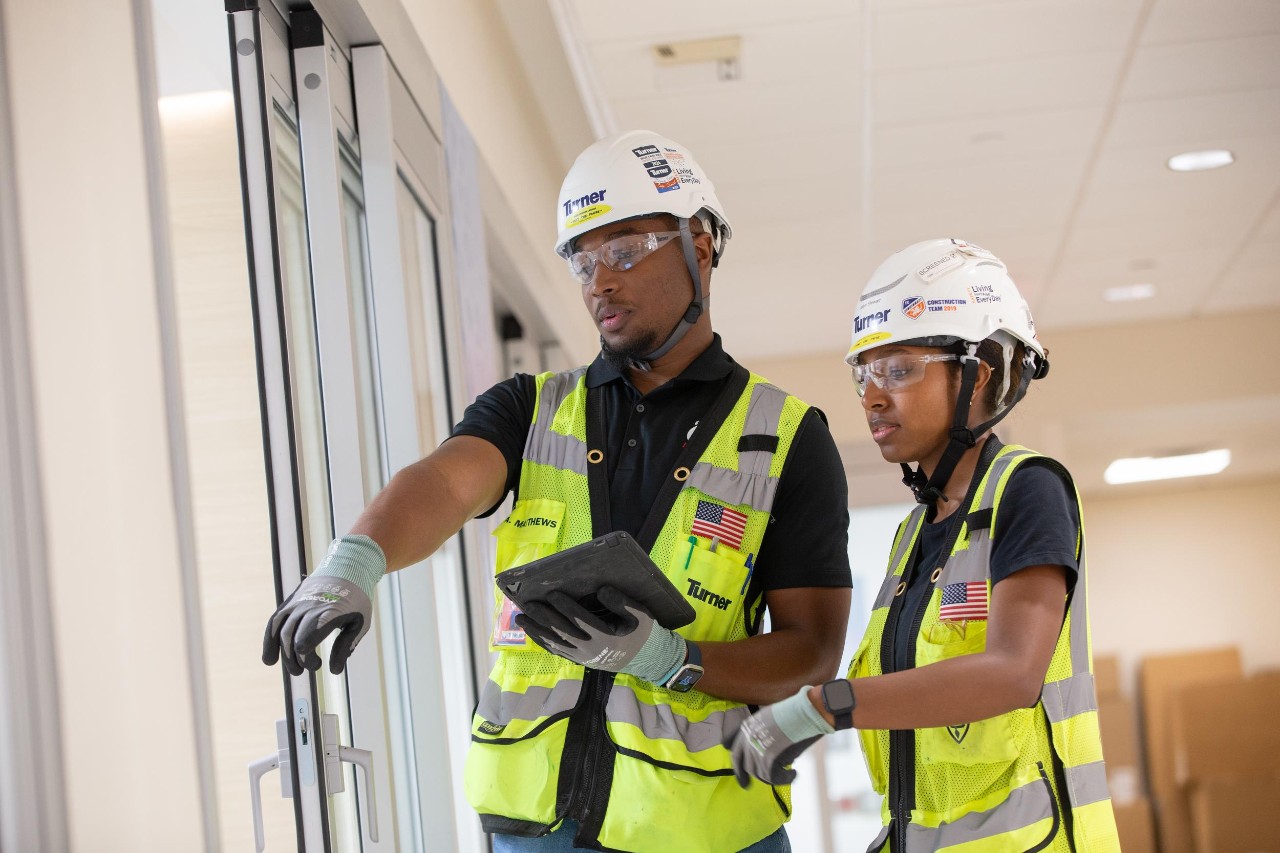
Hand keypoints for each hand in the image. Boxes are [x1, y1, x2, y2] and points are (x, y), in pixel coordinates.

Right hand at [262, 535, 384, 674]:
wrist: (347, 569)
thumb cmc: (356, 600)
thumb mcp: (360, 623)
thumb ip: (345, 646)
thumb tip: (334, 671)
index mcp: (328, 612)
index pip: (308, 636)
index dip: (306, 655)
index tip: (316, 664)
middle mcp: (308, 607)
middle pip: (293, 639)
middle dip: (299, 660)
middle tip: (314, 667)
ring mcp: (296, 604)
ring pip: (281, 632)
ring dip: (285, 655)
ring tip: (295, 671)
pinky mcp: (290, 603)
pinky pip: (274, 622)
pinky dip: (269, 641)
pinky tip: (269, 659)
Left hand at [514, 585, 685, 683]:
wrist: (647, 659)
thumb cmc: (642, 632)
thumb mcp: (640, 614)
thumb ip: (622, 602)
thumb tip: (602, 590)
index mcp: (606, 637)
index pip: (580, 619)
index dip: (565, 606)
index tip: (552, 593)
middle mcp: (591, 649)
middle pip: (562, 632)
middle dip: (543, 617)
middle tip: (527, 604)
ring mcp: (583, 657)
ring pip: (556, 644)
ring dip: (537, 631)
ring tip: (521, 619)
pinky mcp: (580, 661)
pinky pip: (558, 652)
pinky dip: (544, 642)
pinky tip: (533, 633)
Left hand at [724, 686, 833, 786]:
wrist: (802, 712)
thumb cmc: (792, 713)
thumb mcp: (769, 720)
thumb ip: (763, 735)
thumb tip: (768, 753)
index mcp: (747, 729)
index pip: (737, 754)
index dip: (739, 769)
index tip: (743, 781)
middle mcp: (748, 741)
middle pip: (748, 767)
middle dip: (756, 777)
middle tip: (766, 782)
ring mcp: (757, 751)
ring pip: (761, 775)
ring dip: (776, 777)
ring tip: (789, 773)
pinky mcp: (768, 761)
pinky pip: (774, 778)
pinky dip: (785, 779)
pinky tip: (794, 774)